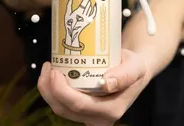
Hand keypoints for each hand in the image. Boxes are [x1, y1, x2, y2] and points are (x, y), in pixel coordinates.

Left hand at [37, 49, 151, 125]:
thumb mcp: (135, 66)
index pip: (79, 105)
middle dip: (49, 89)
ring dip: (47, 90)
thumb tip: (106, 84)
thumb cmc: (134, 67)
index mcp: (111, 110)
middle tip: (48, 66)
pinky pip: (62, 103)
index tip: (55, 71)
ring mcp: (89, 115)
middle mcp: (98, 118)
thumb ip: (125, 75)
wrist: (133, 70)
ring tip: (48, 68)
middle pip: (64, 109)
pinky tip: (52, 74)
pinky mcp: (82, 108)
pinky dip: (52, 90)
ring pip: (60, 108)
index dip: (61, 91)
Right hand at [63, 0, 96, 53]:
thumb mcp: (66, 13)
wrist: (71, 35)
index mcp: (79, 12)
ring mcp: (88, 17)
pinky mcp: (89, 20)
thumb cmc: (68, 25)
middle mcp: (85, 14)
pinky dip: (95, 8)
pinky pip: (94, 13)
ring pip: (91, 6)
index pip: (85, 0)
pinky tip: (95, 4)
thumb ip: (68, 4)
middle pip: (89, 2)